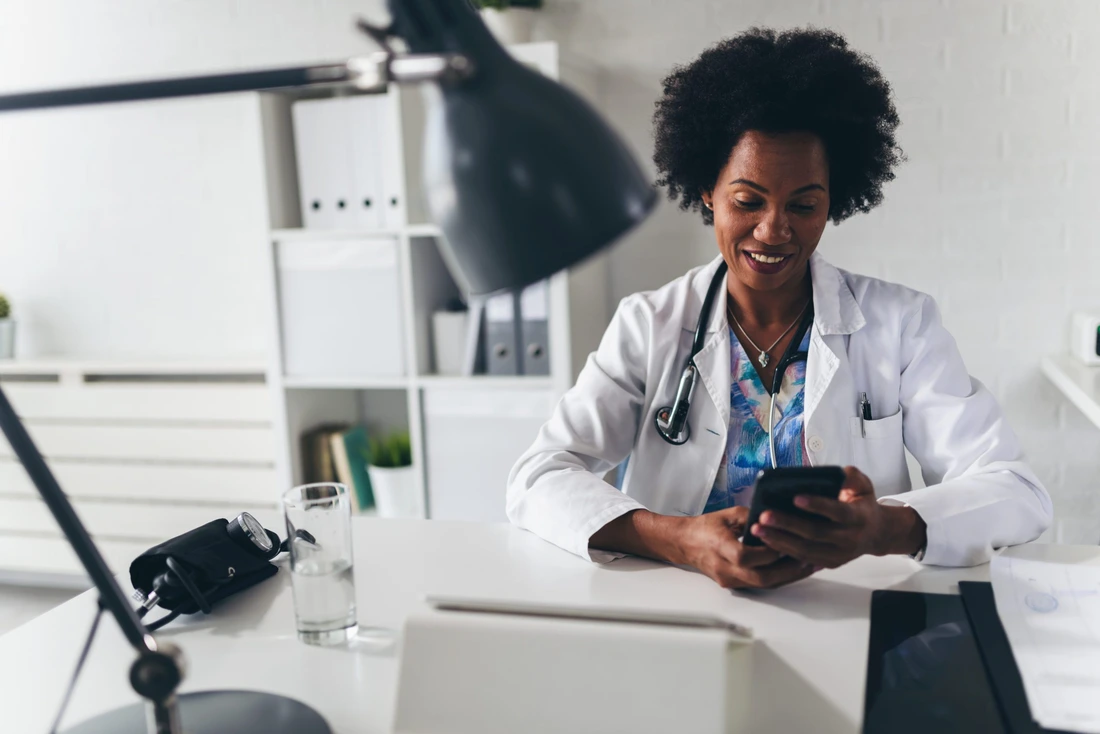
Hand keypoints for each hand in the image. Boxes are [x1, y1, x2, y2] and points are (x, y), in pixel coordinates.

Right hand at [679, 507, 816, 589]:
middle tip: (808, 560)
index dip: (769, 552)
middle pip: (760, 578)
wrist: (686, 543)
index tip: (787, 542)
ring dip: (788, 577)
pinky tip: (793, 570)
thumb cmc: (705, 527)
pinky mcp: (735, 585)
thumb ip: (752, 517)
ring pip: (764, 585)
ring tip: (808, 566)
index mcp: (719, 547)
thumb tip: (777, 519)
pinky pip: (761, 585)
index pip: (746, 557)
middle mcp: (724, 568)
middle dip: (788, 571)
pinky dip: (779, 578)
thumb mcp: (728, 514)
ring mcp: (729, 580)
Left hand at [750, 466, 926, 568]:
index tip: (796, 497)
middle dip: (788, 524)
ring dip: (779, 540)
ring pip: (806, 550)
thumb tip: (836, 472)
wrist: (876, 533)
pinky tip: (766, 540)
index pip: (837, 512)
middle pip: (815, 533)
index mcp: (858, 517)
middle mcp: (849, 539)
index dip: (817, 505)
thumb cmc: (863, 505)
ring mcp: (839, 554)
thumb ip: (850, 476)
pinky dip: (784, 551)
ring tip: (758, 528)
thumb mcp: (863, 485)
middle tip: (765, 515)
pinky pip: (803, 559)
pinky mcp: (829, 563)